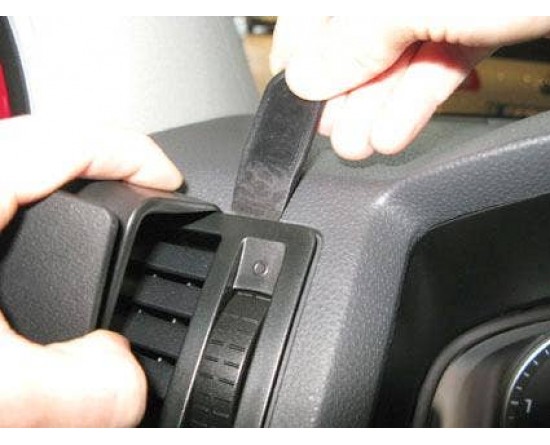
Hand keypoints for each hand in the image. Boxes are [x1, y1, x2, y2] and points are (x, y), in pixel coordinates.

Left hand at [0, 115, 182, 426]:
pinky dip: (37, 214)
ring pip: (20, 167)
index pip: (67, 138)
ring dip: (69, 187)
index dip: (133, 153)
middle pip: (46, 143)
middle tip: (146, 196)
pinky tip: (44, 252)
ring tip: (105, 217)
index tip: (171, 181)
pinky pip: (5, 198)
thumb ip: (80, 389)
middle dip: (108, 167)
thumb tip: (128, 377)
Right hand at [271, 16, 549, 159]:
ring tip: (360, 146)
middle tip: (332, 135)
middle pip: (355, 41)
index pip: (311, 11)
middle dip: (342, 96)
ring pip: (395, 60)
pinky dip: (415, 101)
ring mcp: (439, 1)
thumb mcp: (403, 2)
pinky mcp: (474, 20)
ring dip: (375, 109)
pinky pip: (434, 64)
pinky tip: (395, 132)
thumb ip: (350, 43)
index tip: (293, 102)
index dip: (298, 58)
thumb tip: (305, 79)